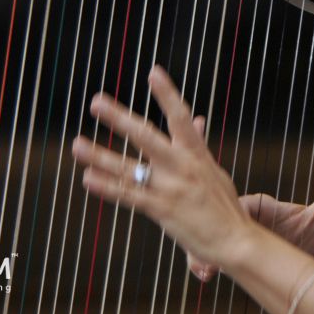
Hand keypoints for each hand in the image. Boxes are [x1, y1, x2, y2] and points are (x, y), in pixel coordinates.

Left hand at [71, 66, 253, 267]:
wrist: (237, 240)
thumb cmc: (226, 208)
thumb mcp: (214, 171)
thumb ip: (199, 145)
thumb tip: (197, 119)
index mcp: (197, 154)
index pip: (180, 117)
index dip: (167, 94)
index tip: (154, 72)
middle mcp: (182, 166)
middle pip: (146, 136)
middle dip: (119, 118)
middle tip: (96, 102)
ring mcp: (172, 188)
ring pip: (129, 168)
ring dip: (100, 155)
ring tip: (77, 144)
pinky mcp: (163, 210)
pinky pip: (129, 196)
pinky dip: (107, 187)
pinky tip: (87, 179)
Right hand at [188, 159, 313, 281]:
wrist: (308, 267)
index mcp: (259, 204)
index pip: (235, 202)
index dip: (225, 212)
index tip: (225, 229)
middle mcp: (242, 218)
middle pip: (212, 218)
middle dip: (204, 232)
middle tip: (204, 250)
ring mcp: (234, 237)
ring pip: (205, 237)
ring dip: (199, 251)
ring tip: (206, 269)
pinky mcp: (230, 253)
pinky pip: (209, 253)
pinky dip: (203, 262)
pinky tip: (206, 275)